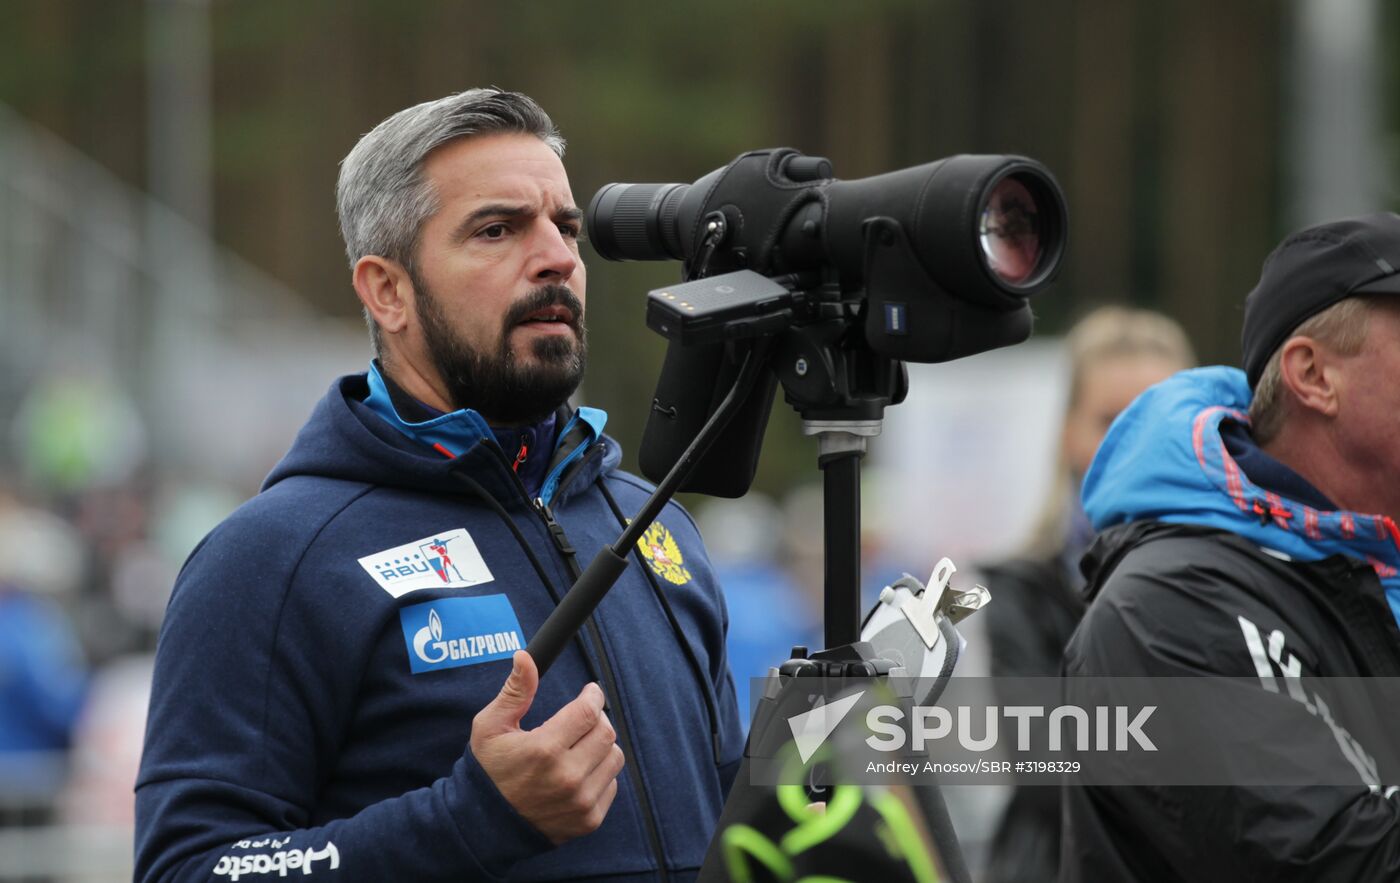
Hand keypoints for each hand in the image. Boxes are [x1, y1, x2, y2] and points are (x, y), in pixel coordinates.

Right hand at [470, 651, 624, 844]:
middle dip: (597, 718)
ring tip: (578, 745)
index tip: (590, 692)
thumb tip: (525, 656)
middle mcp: (567, 777)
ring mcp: (580, 801)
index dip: (593, 696)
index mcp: (544, 750)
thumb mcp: (491, 726)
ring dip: (601, 745)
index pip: (589, 711)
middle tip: (581, 718)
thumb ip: (515, 691)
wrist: (486, 825)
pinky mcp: (589, 819)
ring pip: (614, 757)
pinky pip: (612, 784)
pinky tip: (577, 771)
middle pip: (606, 732)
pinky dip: (600, 772)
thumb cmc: (488, 770)